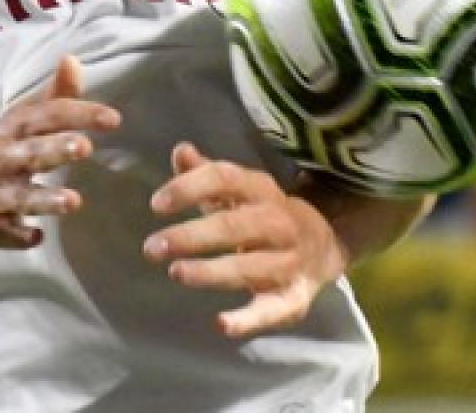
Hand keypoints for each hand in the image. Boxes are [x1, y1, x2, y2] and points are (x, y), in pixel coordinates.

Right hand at [0, 56, 120, 249]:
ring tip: (73, 201)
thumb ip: (55, 96)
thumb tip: (73, 60)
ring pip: (17, 196)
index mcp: (12, 128)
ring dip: (43, 198)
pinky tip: (36, 237)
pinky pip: (0, 232)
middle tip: (85, 147)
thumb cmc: (0, 145)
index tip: (113, 119)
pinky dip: (16, 236)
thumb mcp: (22, 119)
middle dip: (55, 149)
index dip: (78, 114)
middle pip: (29, 152)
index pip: (46, 115)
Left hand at [145, 144, 345, 338]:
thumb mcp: (239, 189)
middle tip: (151, 248)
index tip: (156, 204)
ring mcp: (288, 261)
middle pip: (234, 226)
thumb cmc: (262, 213)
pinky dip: (248, 320)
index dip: (190, 188)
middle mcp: (278, 223)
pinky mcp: (293, 299)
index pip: (225, 179)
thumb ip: (206, 172)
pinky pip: (271, 310)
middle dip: (192, 236)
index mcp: (261, 190)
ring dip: (211, 272)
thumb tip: (181, 150)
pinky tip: (220, 324)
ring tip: (176, 272)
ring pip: (248, 267)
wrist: (324, 244)